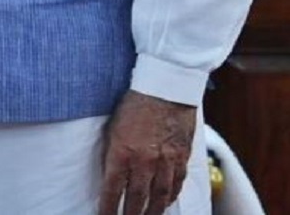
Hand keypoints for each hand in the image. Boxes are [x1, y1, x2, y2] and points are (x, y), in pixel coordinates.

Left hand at [98, 90, 196, 214]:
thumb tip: (110, 173)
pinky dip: (171, 195)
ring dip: (152, 212)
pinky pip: (177, 183)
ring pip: (159, 196)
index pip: (112, 190)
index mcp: (122, 152)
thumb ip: (112, 152)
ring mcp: (165, 161)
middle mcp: (144, 161)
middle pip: (136, 199)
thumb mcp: (113, 126)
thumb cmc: (135, 102)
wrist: (165, 87)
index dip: (107, 208)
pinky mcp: (182, 156)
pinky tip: (166, 201)